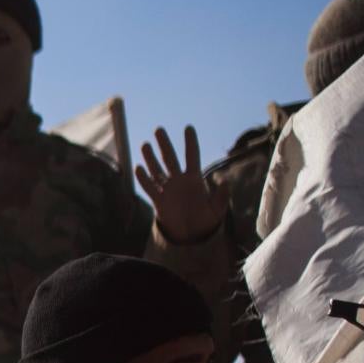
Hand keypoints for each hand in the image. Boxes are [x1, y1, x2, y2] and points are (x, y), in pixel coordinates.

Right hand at [136, 124, 223, 243]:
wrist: (191, 234)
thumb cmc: (206, 220)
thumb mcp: (217, 210)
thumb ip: (221, 196)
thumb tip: (225, 181)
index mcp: (195, 179)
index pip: (192, 156)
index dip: (190, 142)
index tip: (188, 128)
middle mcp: (179, 180)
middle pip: (170, 158)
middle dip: (164, 144)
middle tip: (159, 129)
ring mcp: (168, 189)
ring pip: (157, 169)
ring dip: (151, 157)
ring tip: (145, 144)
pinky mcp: (159, 200)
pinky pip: (149, 187)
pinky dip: (144, 179)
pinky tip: (138, 168)